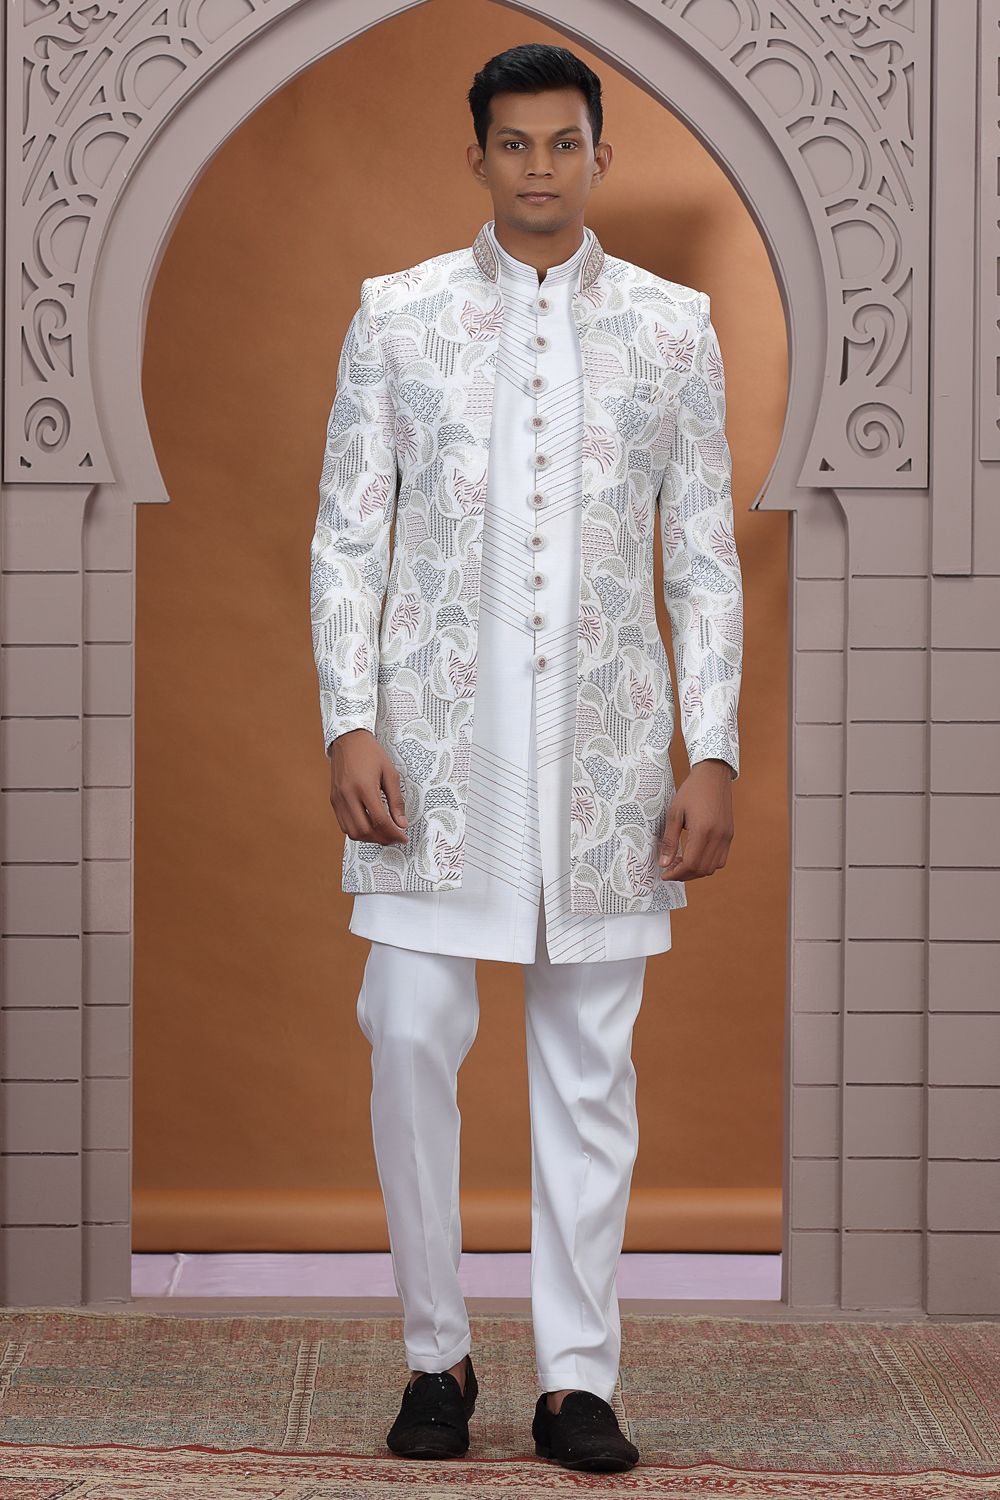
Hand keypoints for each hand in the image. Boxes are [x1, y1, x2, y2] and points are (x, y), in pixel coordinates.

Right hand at [329, 729, 408, 845]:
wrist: (348, 740)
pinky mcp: (334, 800)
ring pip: (352, 832)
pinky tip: (369, 826)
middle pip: (365, 830)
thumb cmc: (371, 753)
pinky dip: (358, 831)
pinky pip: (344, 824)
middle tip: (395, 838)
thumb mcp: (390, 773)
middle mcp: (348, 795)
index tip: (403, 837)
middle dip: (382, 839)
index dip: (394, 833)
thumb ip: (396, 801)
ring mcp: (338, 799)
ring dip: (369, 838)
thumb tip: (401, 823)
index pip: (380, 820)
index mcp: (364, 787)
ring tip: (383, 834)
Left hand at [658, 758, 733, 881]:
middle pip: (702, 869)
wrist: (713, 776)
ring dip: (696, 871)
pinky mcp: (729, 834)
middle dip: (684, 874)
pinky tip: (694, 856)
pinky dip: (707, 863)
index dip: (677, 873)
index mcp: (703, 831)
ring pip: (713, 867)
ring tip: (681, 863)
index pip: (691, 864)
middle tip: (670, 869)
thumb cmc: (692, 791)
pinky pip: (721, 859)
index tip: (665, 874)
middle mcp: (718, 837)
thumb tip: (664, 863)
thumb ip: (669, 840)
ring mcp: (726, 837)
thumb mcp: (674, 813)